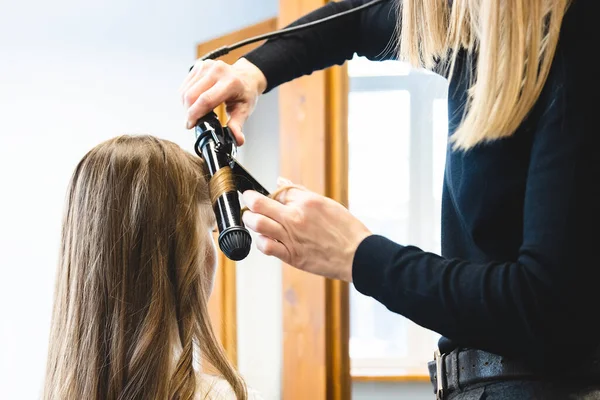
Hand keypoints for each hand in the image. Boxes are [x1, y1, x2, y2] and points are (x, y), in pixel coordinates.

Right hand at [179, 57, 266, 145]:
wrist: (246, 77)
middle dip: (189, 112)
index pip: (205, 100)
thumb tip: (237, 140)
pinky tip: (194, 102)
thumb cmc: (245, 93)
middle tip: (193, 121)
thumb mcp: (245, 110)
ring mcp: (207, 66)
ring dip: (186, 105)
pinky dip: (186, 96)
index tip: (190, 125)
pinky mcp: (200, 65)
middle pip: (192, 95)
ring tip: (195, 112)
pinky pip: (185, 84)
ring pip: (185, 90)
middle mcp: (217, 71)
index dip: (194, 114)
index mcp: (230, 82)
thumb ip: (237, 125)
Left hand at [241, 178, 371, 281]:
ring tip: (251, 219)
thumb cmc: (346, 230)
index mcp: (307, 201)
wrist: (358, 255)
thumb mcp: (326, 204)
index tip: (263, 193)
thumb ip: (301, 193)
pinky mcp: (291, 255)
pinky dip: (260, 241)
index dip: (269, 192)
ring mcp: (291, 236)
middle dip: (249, 200)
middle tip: (248, 201)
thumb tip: (281, 182)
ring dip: (249, 220)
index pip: (278, 190)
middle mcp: (296, 217)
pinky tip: (264, 239)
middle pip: (259, 203)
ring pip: (257, 223)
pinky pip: (265, 246)